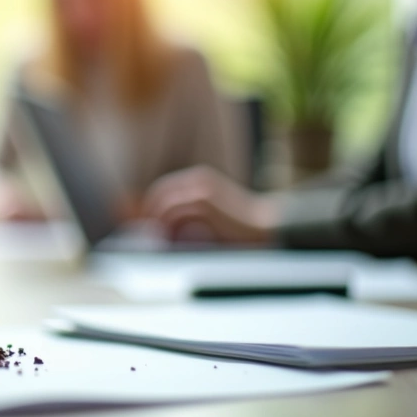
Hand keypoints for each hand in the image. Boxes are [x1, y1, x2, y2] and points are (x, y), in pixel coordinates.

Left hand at [142, 166, 279, 244]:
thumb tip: (162, 224)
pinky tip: (170, 238)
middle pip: (160, 192)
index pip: (164, 187)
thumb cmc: (240, 225)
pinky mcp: (204, 203)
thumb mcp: (212, 212)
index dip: (152, 205)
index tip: (148, 223)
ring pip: (165, 203)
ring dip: (158, 221)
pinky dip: (168, 225)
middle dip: (150, 212)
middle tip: (148, 231)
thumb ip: (190, 211)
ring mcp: (202, 189)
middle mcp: (199, 179)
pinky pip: (175, 212)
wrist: (268, 226)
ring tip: (158, 238)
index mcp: (200, 179)